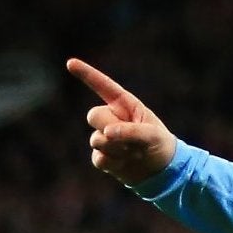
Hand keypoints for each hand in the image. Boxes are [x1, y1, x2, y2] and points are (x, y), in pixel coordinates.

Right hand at [68, 59, 177, 184]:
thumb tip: (107, 133)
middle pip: (93, 115)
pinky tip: (125, 163)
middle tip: (131, 140)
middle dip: (109, 127)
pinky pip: (98, 158)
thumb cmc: (159, 144)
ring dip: (116, 149)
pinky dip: (113, 163)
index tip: (70, 63)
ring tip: (134, 153)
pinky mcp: (103, 156)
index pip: (103, 86)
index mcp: (124, 105)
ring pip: (96, 139)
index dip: (87, 74)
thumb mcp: (153, 134)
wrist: (161, 170)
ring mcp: (104, 137)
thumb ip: (131, 130)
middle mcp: (111, 118)